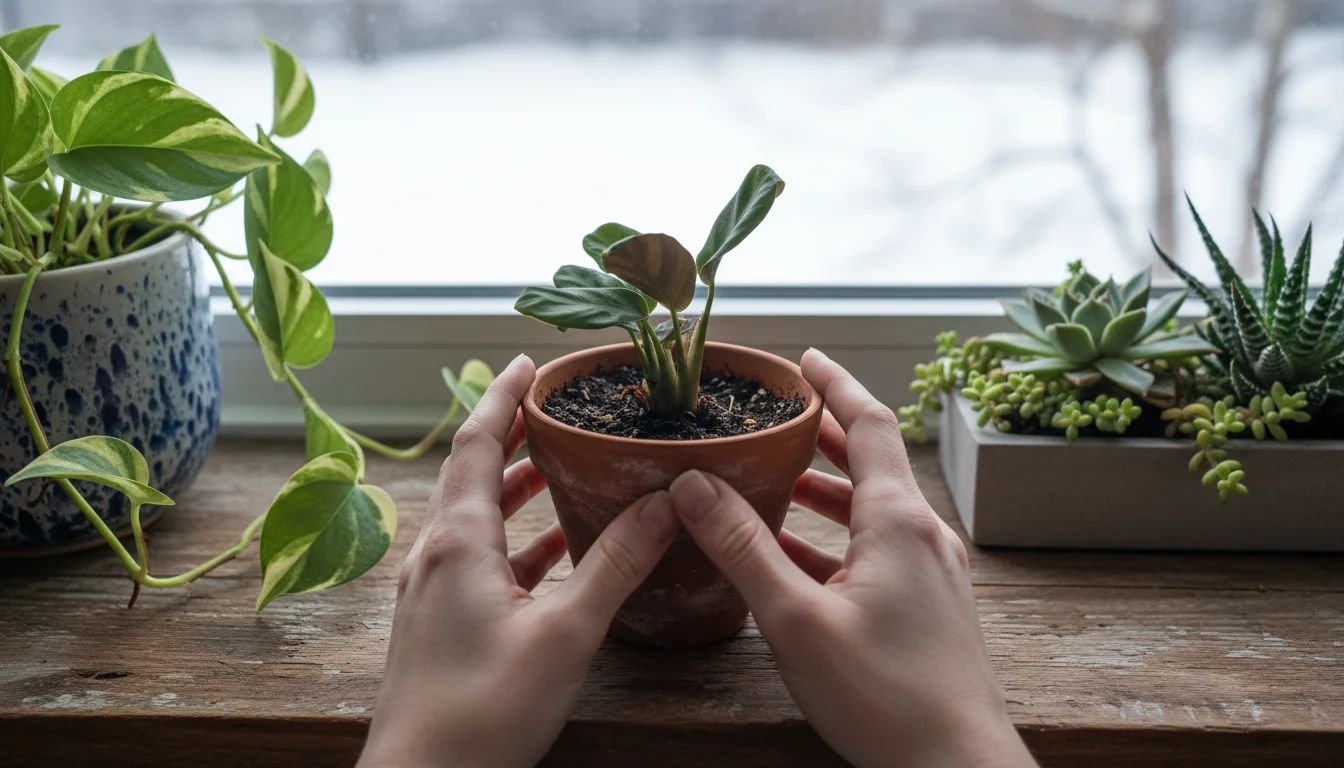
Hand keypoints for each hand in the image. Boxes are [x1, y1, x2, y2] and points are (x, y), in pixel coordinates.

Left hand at [359, 355, 679, 767]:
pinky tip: (555, 551)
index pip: (478, 442)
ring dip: (513, 486)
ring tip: (560, 466)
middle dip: (511, 433)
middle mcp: (435, 555)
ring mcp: (431, 591)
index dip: (504, 396)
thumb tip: (664, 502)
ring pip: (474, 516)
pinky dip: (515, 540)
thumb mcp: (566, 632)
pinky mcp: (438, 623)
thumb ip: (617, 563)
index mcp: (458, 541)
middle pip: (472, 471)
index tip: (531, 361)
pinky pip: (477, 559)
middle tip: (555, 407)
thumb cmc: (485, 714)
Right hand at [665, 349, 1035, 767]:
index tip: (805, 358)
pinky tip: (793, 556)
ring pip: (873, 509)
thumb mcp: (797, 620)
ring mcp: (931, 573)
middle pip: (872, 461)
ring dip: (826, 487)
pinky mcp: (928, 607)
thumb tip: (696, 484)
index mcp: (899, 522)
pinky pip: (877, 551)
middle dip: (824, 432)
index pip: (871, 424)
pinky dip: (835, 538)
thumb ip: (743, 549)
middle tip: (777, 413)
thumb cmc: (884, 698)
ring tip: (775, 477)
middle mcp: (924, 536)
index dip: (835, 385)